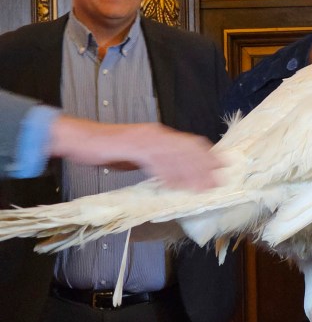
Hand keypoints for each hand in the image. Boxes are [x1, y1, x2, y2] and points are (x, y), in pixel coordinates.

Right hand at [50, 119, 223, 190]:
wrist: (81, 139)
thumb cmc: (107, 148)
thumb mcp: (138, 154)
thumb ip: (155, 161)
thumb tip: (171, 174)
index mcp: (159, 133)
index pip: (189, 143)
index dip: (206, 155)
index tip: (220, 166)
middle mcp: (156, 134)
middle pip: (188, 150)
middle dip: (204, 167)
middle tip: (217, 181)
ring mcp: (146, 140)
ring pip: (175, 157)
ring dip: (190, 173)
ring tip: (202, 187)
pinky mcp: (134, 148)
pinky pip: (156, 163)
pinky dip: (168, 175)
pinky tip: (176, 185)